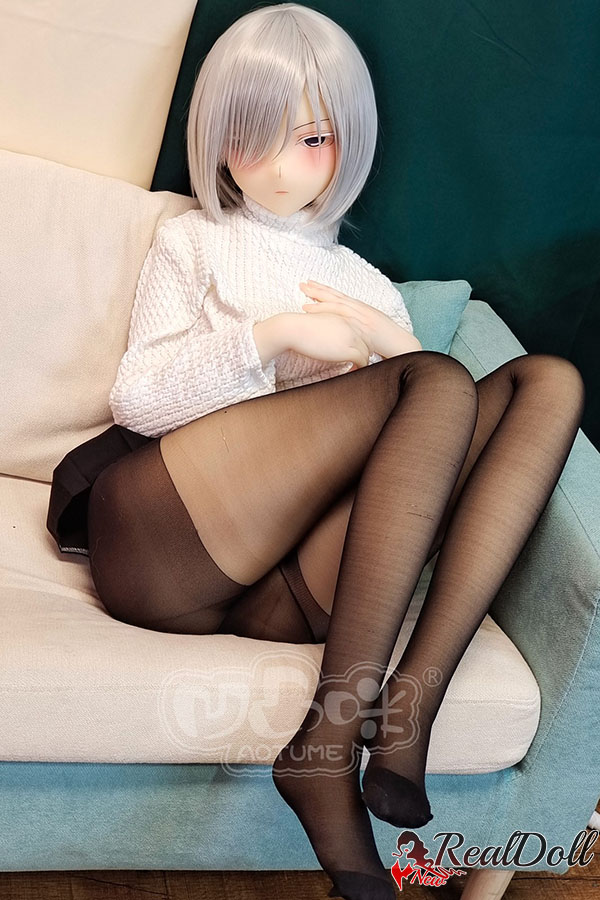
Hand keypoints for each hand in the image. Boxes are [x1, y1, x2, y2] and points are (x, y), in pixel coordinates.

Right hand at [283, 310, 372, 369]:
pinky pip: (362, 362)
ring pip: (367, 353)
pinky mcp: (349, 350)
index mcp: (346, 318)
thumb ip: (331, 328)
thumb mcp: (321, 322)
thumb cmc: (301, 328)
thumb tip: (330, 338)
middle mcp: (353, 326)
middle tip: (358, 362)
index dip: (361, 342)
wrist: (294, 329)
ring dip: (362, 362)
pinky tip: (350, 371)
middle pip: (369, 341)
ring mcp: (352, 338)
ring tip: (354, 369)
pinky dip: (359, 368)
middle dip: (365, 352)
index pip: (362, 331)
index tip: (354, 352)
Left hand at [300, 280, 415, 359]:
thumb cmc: (391, 345)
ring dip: (319, 300)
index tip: (313, 287)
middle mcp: (363, 309)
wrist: (405, 347)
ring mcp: (363, 316)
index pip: (342, 298)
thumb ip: (360, 331)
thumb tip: (349, 334)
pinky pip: (342, 315)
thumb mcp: (373, 334)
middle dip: (319, 290)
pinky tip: (315, 310)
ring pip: (337, 303)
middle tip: (302, 284)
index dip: (327, 292)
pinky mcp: (363, 324)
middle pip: (337, 297)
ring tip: (303, 299)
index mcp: (365, 310)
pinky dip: (326, 311)